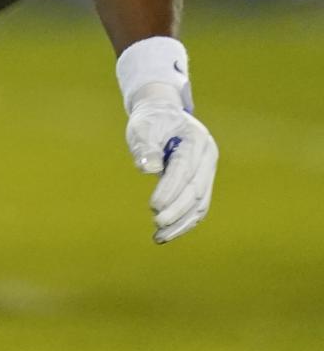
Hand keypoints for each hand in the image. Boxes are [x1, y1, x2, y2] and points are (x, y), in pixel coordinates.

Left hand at [125, 83, 217, 243]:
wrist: (162, 114)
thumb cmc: (150, 120)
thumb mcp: (143, 126)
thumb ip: (146, 146)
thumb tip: (149, 168)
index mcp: (196, 139)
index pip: (184, 169)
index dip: (170, 190)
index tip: (153, 207)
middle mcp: (208, 156)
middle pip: (196, 190)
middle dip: (177, 210)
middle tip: (156, 224)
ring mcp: (208, 170)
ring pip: (200, 204)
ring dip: (181, 222)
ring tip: (159, 236)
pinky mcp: (202, 182)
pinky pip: (197, 207)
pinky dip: (183, 222)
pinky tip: (166, 234)